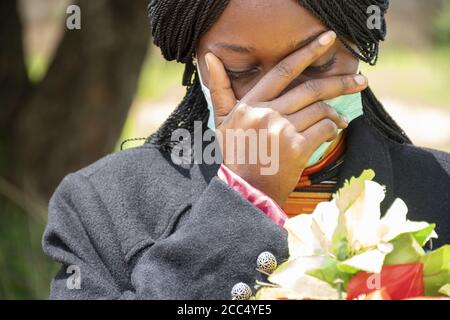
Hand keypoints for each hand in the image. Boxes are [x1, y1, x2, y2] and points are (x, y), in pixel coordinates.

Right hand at [206, 30, 367, 205]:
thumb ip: (220, 89)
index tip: (329, 39)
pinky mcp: (296, 148)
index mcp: (250, 104)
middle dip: (340, 83)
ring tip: (339, 120)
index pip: (283, 71)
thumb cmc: (236, 155)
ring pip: (320, 110)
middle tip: (361, 81)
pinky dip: (332, 130)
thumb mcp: (222, 121)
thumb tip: (210, 56)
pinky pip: (324, 129)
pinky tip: (332, 134)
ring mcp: (281, 130)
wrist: (246, 191)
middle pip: (310, 89)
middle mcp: (266, 113)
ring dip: (335, 115)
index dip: (307, 52)